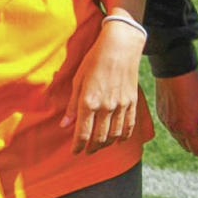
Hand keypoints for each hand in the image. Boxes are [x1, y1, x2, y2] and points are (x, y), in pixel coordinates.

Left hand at [61, 20, 143, 154]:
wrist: (121, 46)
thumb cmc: (95, 59)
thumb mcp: (78, 79)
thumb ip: (72, 105)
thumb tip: (65, 124)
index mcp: (89, 101)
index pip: (83, 132)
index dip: (78, 146)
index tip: (75, 152)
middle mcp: (106, 106)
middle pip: (99, 137)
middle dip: (92, 148)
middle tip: (87, 151)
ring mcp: (121, 105)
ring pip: (114, 134)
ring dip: (106, 144)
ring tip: (100, 146)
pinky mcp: (132, 101)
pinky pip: (129, 125)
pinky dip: (124, 136)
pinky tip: (118, 140)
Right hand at [154, 69, 197, 156]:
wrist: (175, 70)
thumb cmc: (196, 87)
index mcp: (188, 129)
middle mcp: (174, 129)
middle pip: (188, 147)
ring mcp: (166, 122)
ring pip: (180, 138)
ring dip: (191, 136)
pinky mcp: (161, 114)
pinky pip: (172, 128)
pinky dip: (182, 128)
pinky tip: (189, 113)